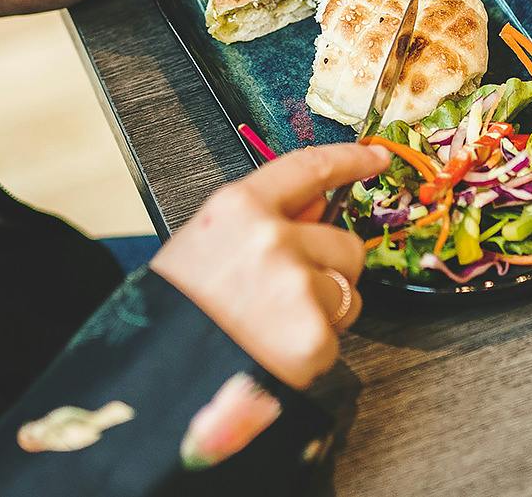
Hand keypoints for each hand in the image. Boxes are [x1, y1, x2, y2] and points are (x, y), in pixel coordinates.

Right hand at [152, 144, 390, 386]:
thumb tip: (317, 202)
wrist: (154, 374)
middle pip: (345, 244)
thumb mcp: (207, 243)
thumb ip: (264, 219)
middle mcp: (273, 239)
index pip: (311, 168)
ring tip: (272, 330)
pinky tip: (273, 355)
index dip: (351, 162)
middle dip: (330, 270)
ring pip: (348, 294)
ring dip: (324, 313)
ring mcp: (296, 287)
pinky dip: (312, 353)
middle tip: (288, 296)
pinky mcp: (311, 337)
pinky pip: (336, 339)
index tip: (376, 158)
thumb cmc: (176, 309)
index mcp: (240, 208)